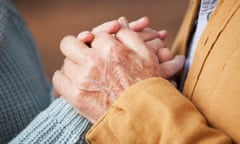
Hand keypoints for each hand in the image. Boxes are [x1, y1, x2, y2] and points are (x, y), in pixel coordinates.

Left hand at [53, 24, 183, 122]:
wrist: (143, 116)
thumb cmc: (147, 86)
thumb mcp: (147, 56)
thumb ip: (130, 37)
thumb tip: (118, 25)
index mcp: (111, 49)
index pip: (94, 36)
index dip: (97, 42)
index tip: (99, 49)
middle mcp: (94, 62)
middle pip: (70, 44)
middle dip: (77, 47)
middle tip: (85, 54)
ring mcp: (83, 79)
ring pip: (65, 61)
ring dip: (73, 64)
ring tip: (83, 71)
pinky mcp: (76, 97)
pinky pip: (58, 79)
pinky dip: (64, 78)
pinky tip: (74, 81)